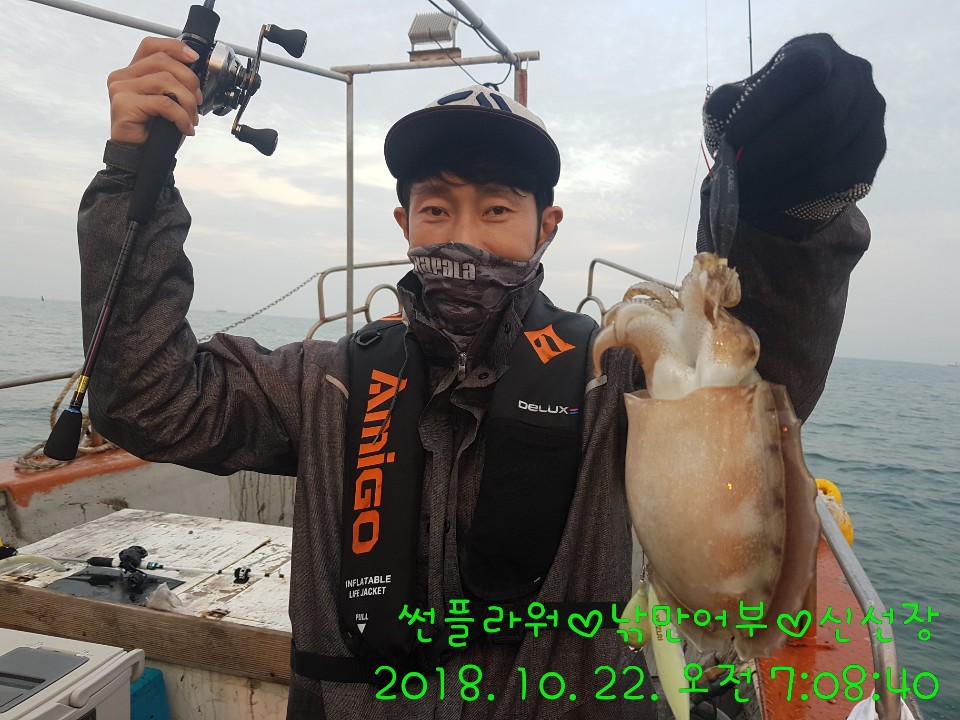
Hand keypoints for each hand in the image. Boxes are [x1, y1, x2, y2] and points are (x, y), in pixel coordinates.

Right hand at [107, 38, 203, 144]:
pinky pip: (164, 103)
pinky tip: (185, 128)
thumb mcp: (168, 101)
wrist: (140, 157)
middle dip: (189, 80)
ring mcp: (121, 89)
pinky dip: (181, 116)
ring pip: (165, 81)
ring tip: (191, 118)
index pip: (151, 46)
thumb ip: (174, 83)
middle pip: (163, 62)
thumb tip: (195, 73)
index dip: (174, 47)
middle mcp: (122, 76)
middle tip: (197, 102)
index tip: (194, 58)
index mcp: (133, 71)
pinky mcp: (124, 104)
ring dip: (187, 101)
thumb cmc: (154, 131)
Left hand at [703, 33, 885, 220]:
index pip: (802, 71)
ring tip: (737, 197)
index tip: (732, 137)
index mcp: (819, 51)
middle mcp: (855, 76)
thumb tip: (722, 109)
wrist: (800, 132)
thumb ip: (728, 101)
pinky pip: (833, 182)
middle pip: (821, 117)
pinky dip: (788, 198)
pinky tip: (756, 206)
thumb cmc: (765, 109)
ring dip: (775, 181)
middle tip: (733, 177)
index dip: (767, 104)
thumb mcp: (743, 97)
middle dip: (770, 153)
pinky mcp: (874, 150)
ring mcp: (871, 114)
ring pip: (826, 156)